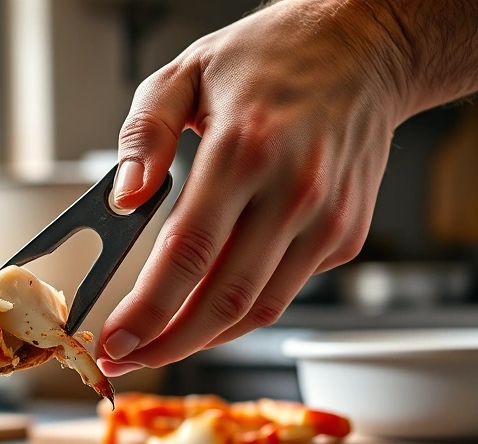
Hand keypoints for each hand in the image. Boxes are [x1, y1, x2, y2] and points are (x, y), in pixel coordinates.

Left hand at [97, 0, 410, 373]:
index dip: (147, 309)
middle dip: (166, 344)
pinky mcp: (345, 236)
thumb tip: (124, 197)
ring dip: (202, 339)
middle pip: (222, 300)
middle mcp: (292, 191)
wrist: (364, 51)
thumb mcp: (185, 72)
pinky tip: (206, 306)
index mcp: (243, 149)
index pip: (187, 253)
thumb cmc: (268, 59)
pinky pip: (284, 292)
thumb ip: (143, 134)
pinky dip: (240, 311)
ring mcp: (327, 220)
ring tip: (157, 344)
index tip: (113, 339)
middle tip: (126, 358)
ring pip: (257, 310)